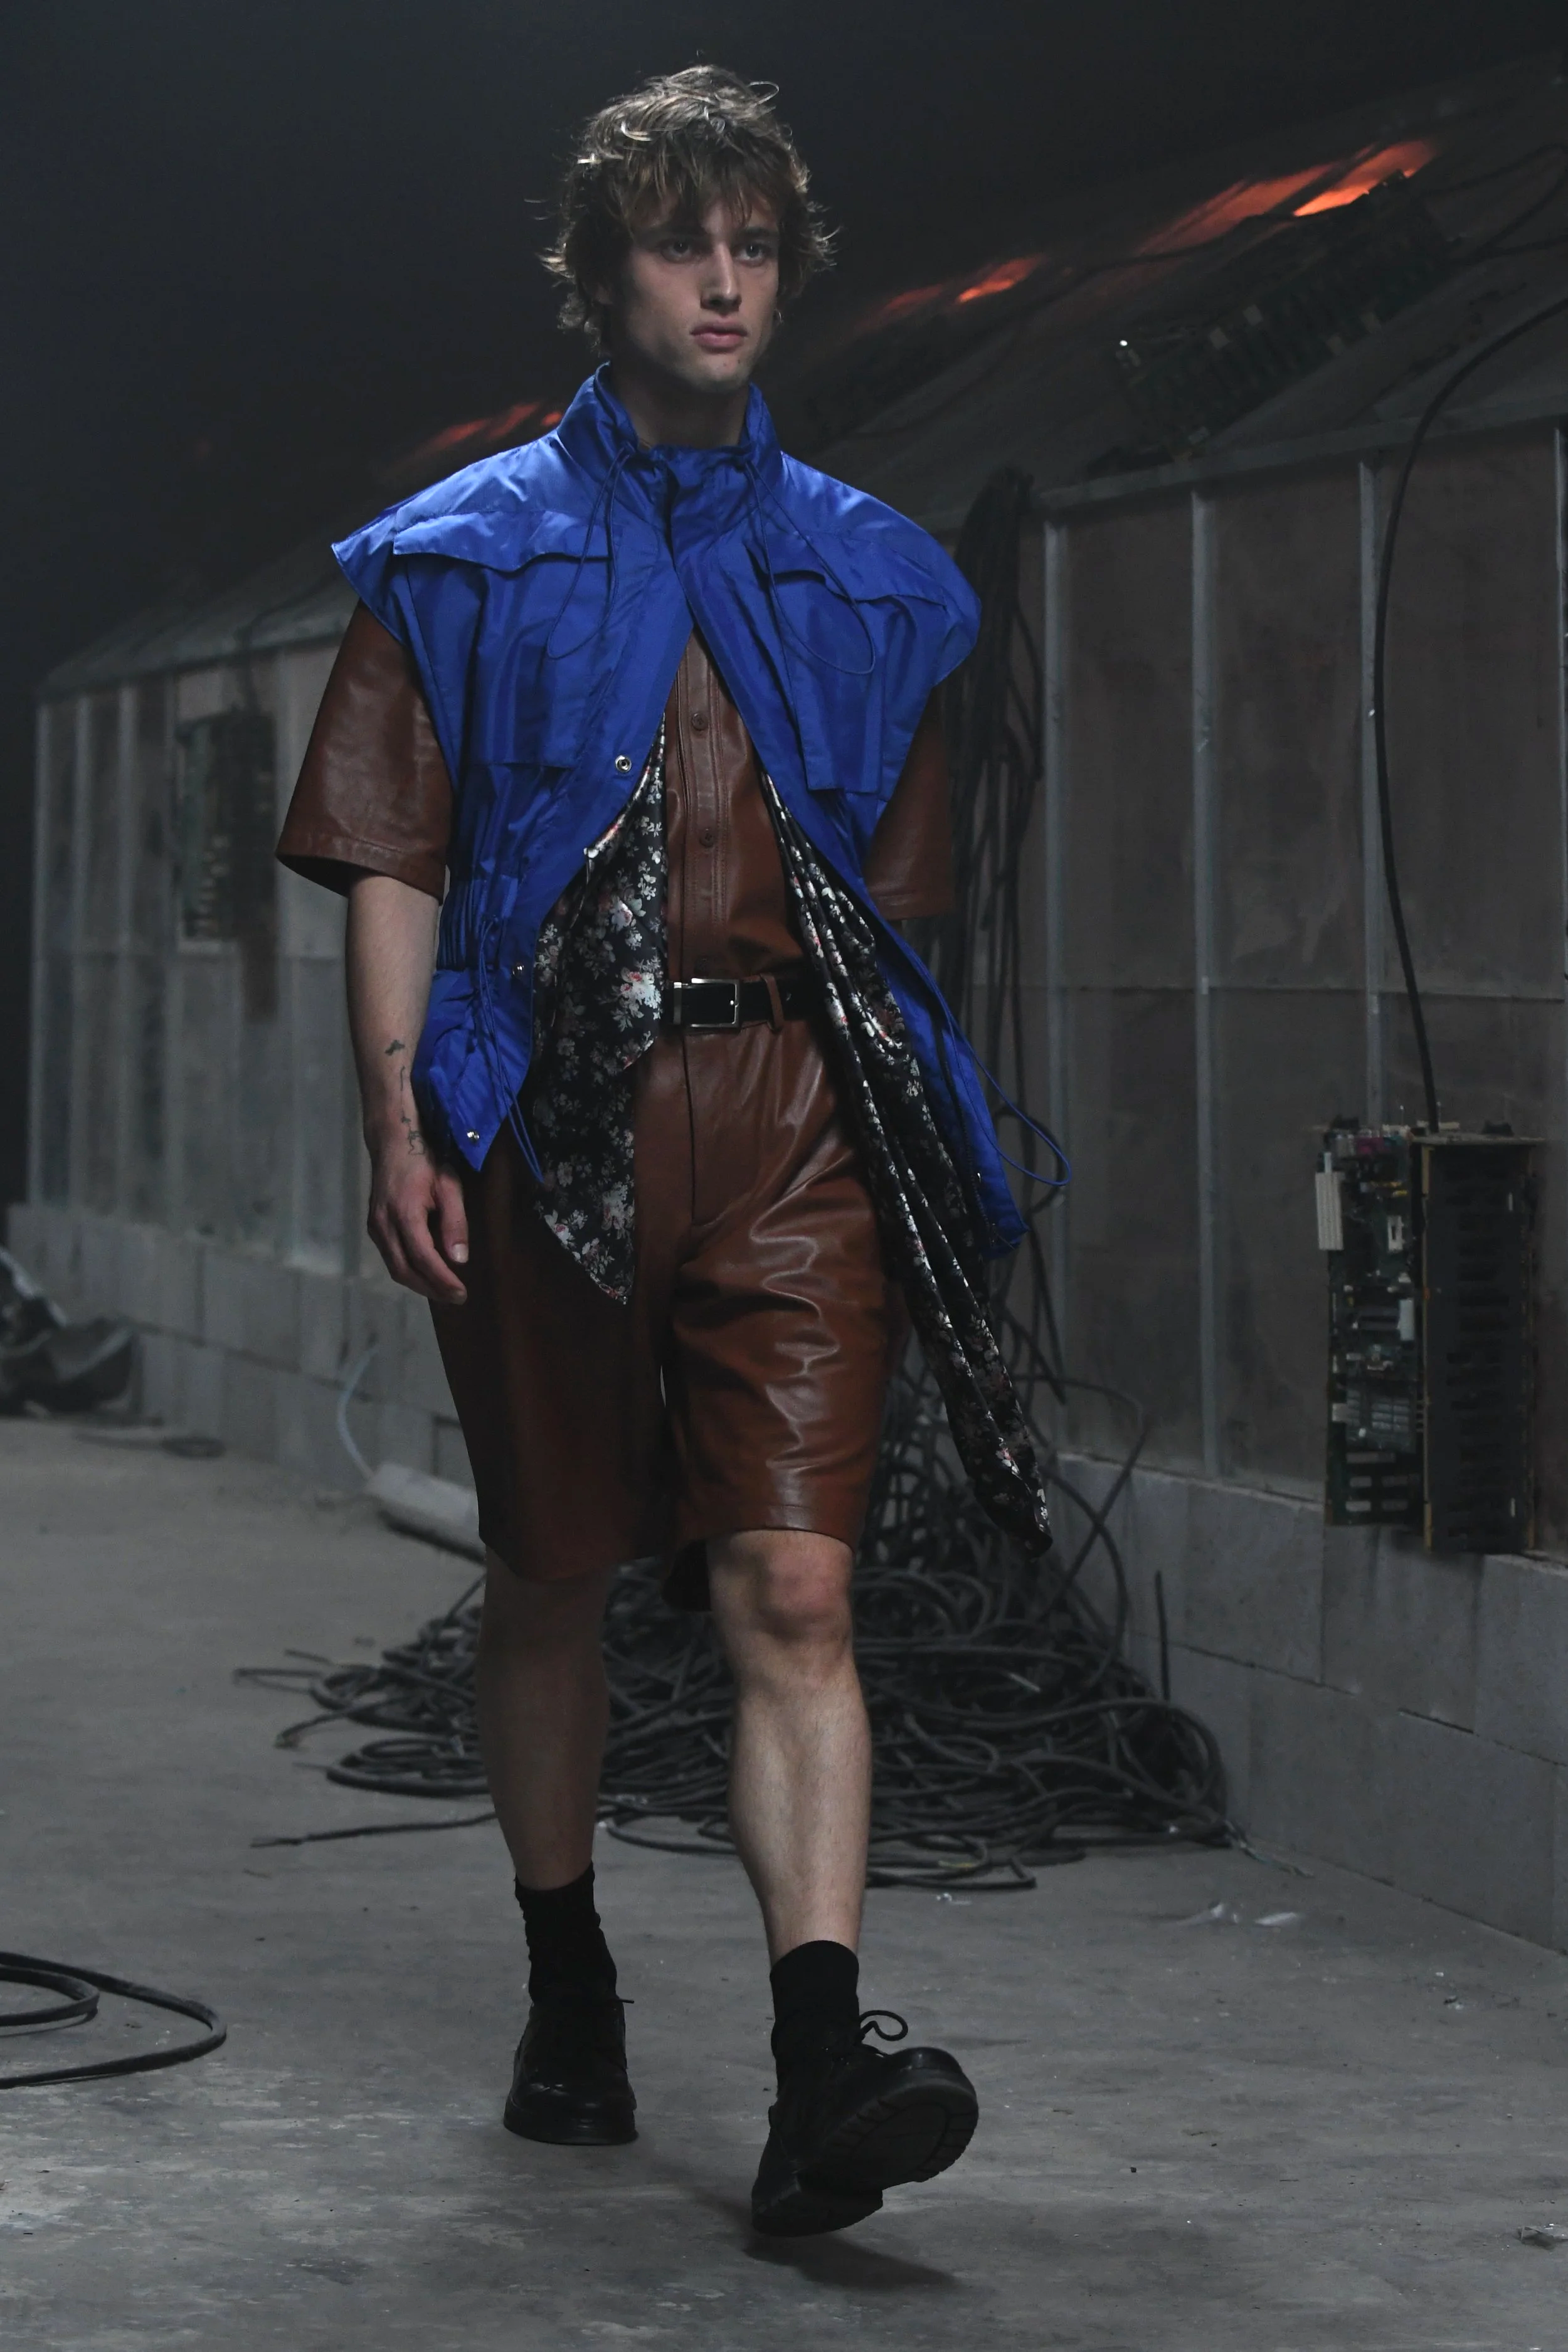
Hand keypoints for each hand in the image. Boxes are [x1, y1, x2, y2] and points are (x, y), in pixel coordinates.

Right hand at [366, 1132, 468, 1303]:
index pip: (423, 1258)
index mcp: (404, 1214)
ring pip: (395, 1268)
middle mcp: (384, 1225)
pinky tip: (426, 1273)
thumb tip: (459, 1260)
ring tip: (443, 1291)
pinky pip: (390, 1257)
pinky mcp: (373, 1227)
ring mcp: (374, 1227)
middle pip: (404, 1271)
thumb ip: (455, 1223)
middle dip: (431, 1289)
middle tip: (455, 1298)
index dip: (442, 1280)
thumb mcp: (449, 1187)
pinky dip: (408, 1271)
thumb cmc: (426, 1162)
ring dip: (419, 1284)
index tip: (461, 1293)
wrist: (393, 1143)